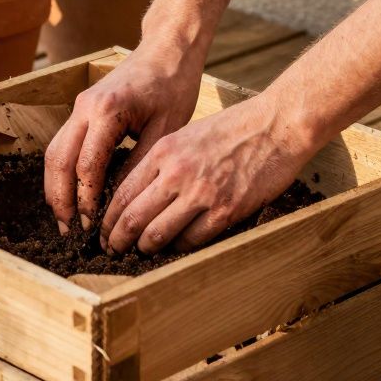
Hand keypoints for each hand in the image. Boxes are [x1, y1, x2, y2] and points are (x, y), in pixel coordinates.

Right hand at [44, 45, 203, 233]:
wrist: (166, 50)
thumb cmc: (173, 86)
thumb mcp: (166, 130)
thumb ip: (139, 165)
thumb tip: (119, 202)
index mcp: (107, 111)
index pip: (86, 165)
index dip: (85, 198)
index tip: (91, 224)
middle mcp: (85, 107)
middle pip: (58, 160)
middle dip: (60, 199)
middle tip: (68, 230)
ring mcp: (79, 106)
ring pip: (54, 153)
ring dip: (55, 187)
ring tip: (65, 219)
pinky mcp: (81, 109)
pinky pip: (62, 144)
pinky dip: (62, 171)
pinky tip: (70, 193)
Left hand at [100, 92, 317, 254]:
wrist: (277, 125)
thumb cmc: (233, 129)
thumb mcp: (186, 135)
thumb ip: (162, 162)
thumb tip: (139, 195)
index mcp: (164, 151)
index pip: (123, 193)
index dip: (108, 219)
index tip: (104, 231)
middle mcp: (177, 173)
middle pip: (133, 218)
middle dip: (117, 240)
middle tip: (111, 251)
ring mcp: (201, 194)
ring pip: (157, 234)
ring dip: (144, 249)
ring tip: (140, 254)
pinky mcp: (226, 211)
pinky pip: (191, 240)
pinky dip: (178, 248)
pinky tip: (174, 248)